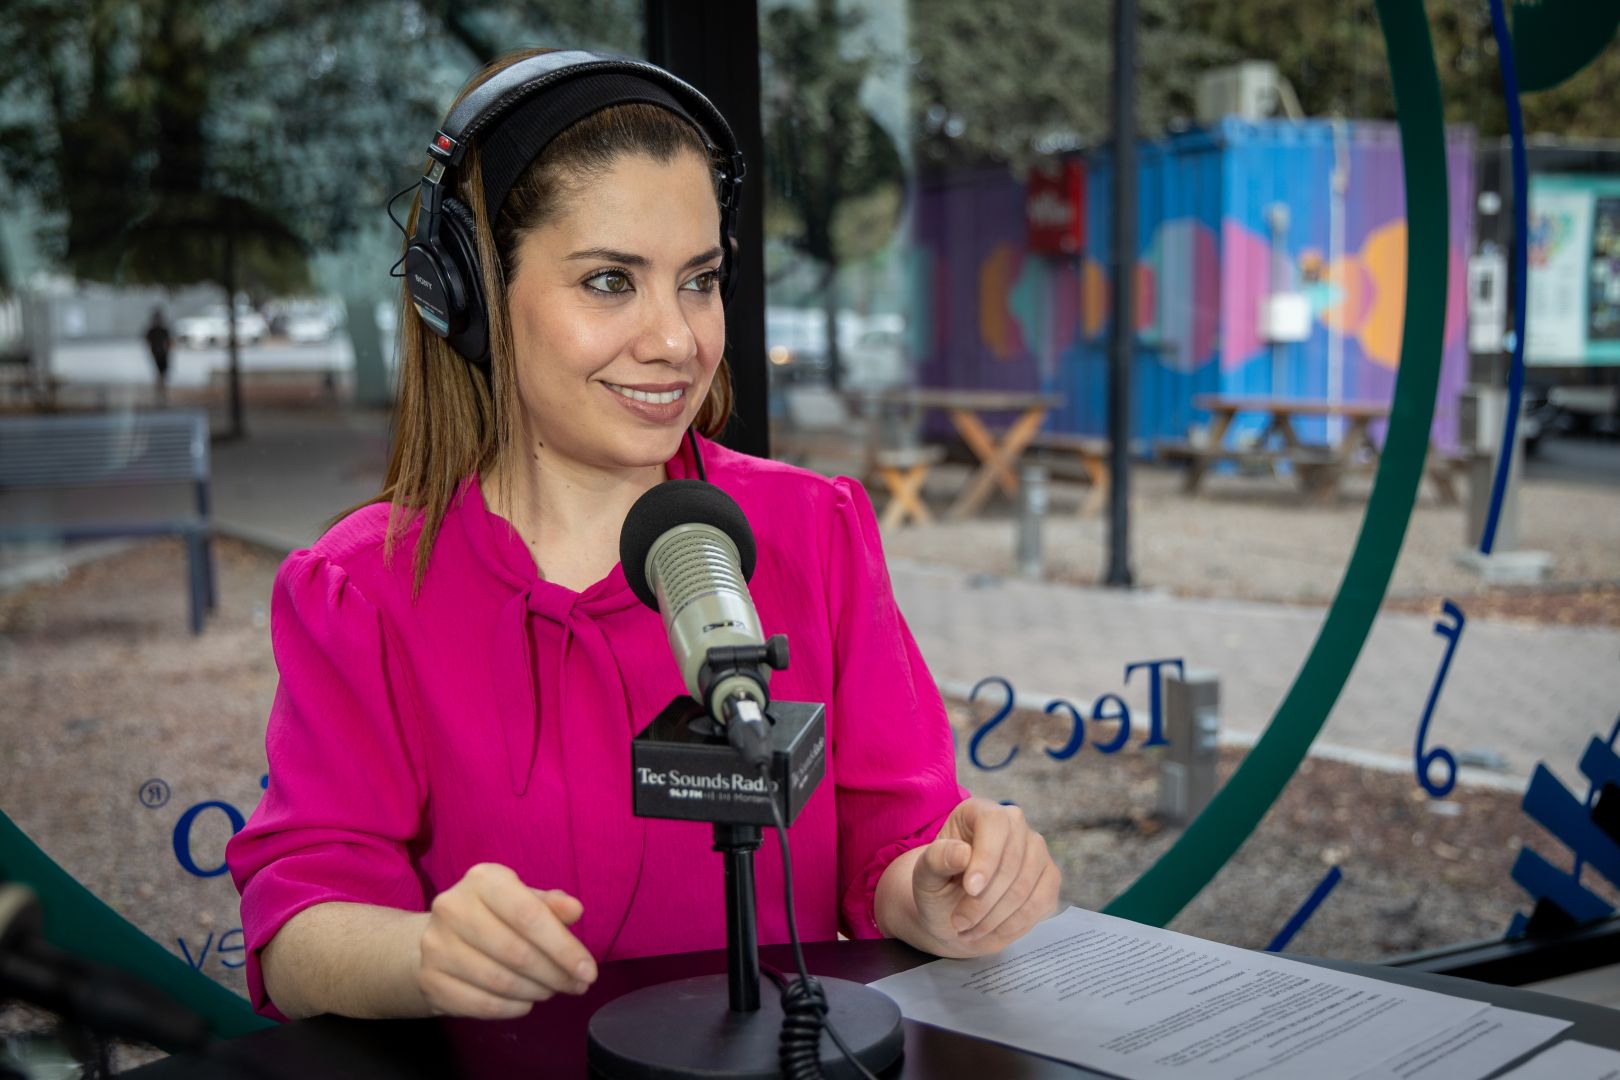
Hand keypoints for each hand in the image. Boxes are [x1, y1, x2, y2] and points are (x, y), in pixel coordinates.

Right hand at [416, 863, 597, 1018]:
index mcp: (482, 880)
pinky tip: (526, 1002)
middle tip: (577, 986)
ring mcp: (436, 946)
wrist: (438, 939)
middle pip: (517, 952)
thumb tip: (575, 910)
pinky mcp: (429, 980)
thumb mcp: (523, 899)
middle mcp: (453, 908)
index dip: (564, 947)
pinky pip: (481, 1005)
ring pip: (500, 982)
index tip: (589, 971)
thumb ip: (551, 905)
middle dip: (556, 974)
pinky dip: (511, 1009)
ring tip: (552, 990)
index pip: (529, 916)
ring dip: (536, 992)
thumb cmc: (495, 916)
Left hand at [911, 799, 1059, 956]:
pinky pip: (1041, 902)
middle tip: (959, 923)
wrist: (952, 911)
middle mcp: (1014, 823)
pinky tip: (991, 930)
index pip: (994, 824)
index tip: (970, 889)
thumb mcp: (924, 874)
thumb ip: (936, 860)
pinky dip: (1015, 923)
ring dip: (996, 917)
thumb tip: (962, 854)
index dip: (986, 857)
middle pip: (1012, 860)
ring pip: (1026, 886)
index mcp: (979, 812)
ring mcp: (1036, 850)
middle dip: (984, 900)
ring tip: (968, 930)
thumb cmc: (937, 886)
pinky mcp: (1049, 877)